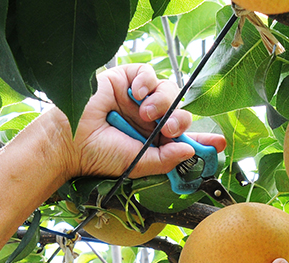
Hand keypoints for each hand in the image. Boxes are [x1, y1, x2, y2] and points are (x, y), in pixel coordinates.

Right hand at [46, 64, 225, 179]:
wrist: (70, 140)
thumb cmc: (99, 155)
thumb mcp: (138, 164)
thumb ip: (165, 160)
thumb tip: (190, 151)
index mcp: (155, 141)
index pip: (185, 138)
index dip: (203, 139)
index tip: (219, 143)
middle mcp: (150, 120)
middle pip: (180, 111)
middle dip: (180, 119)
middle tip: (170, 128)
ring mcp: (139, 99)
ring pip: (169, 90)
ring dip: (163, 100)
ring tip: (145, 112)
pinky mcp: (126, 80)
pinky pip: (148, 72)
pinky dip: (146, 81)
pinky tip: (135, 94)